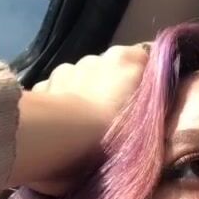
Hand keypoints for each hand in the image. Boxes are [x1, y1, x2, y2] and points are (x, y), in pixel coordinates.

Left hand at [11, 43, 149, 195]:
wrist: (65, 141)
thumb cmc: (115, 131)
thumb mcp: (150, 118)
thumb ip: (154, 99)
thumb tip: (155, 91)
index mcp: (125, 59)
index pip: (143, 58)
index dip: (144, 77)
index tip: (143, 98)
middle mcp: (94, 57)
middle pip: (108, 69)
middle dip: (110, 87)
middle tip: (112, 118)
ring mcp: (65, 70)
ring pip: (79, 79)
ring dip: (83, 95)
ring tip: (84, 125)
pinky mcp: (42, 88)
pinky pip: (56, 93)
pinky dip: (59, 105)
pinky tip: (61, 126)